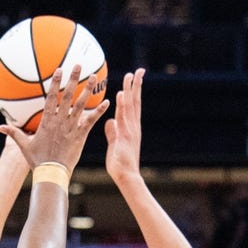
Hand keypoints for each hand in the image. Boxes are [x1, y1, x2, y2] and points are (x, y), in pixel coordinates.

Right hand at [0, 65, 108, 174]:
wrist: (51, 173)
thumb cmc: (37, 160)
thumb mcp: (24, 146)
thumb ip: (14, 133)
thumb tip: (0, 127)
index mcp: (47, 121)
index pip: (51, 97)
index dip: (55, 82)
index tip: (59, 69)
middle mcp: (60, 121)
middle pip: (67, 96)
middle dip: (73, 79)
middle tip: (79, 65)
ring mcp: (71, 127)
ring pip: (81, 105)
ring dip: (87, 90)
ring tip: (93, 77)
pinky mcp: (81, 136)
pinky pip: (91, 121)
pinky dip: (99, 111)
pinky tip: (107, 102)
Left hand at [104, 68, 145, 185]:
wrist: (126, 176)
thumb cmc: (120, 164)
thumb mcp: (114, 144)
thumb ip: (113, 132)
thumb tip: (110, 122)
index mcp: (130, 127)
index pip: (132, 105)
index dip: (134, 92)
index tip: (135, 78)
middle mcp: (133, 126)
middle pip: (135, 102)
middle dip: (136, 85)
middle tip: (137, 70)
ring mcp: (130, 130)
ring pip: (131, 106)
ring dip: (130, 90)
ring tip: (130, 75)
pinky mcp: (126, 135)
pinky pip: (123, 117)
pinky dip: (123, 104)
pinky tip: (121, 94)